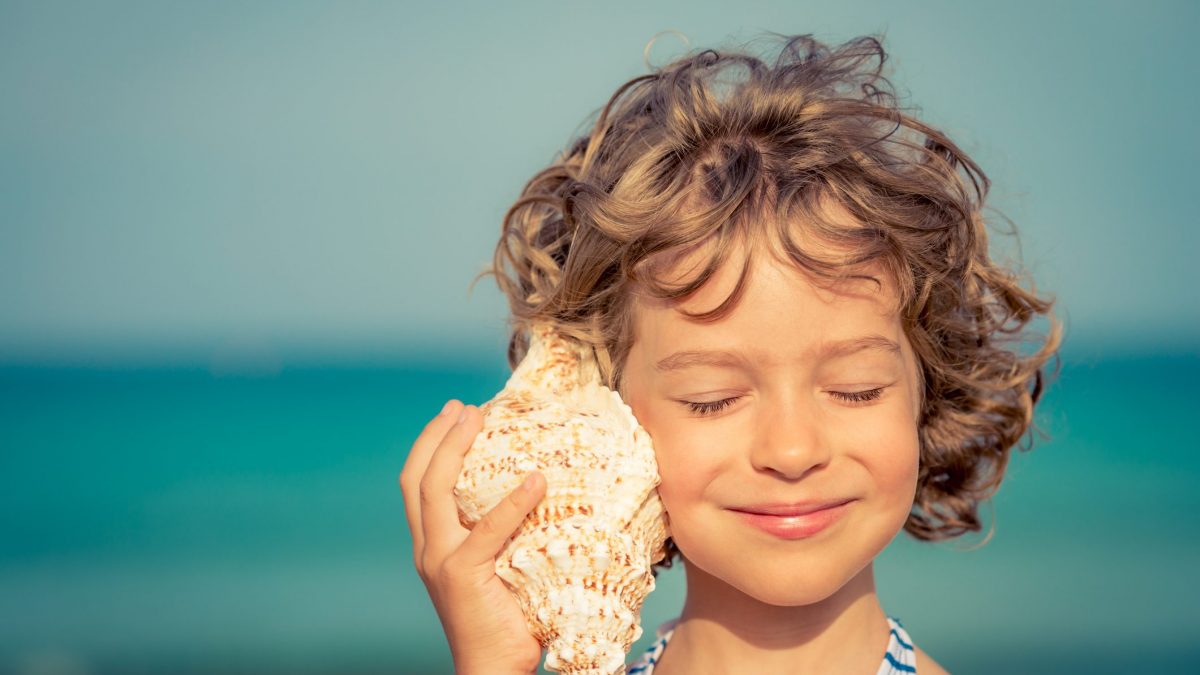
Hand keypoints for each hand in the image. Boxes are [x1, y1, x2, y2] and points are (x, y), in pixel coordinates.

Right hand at [399, 400, 546, 674]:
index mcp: (431, 546)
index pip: (417, 485)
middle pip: (417, 478)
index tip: (454, 415)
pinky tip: (536, 481)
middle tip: (462, 407)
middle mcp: (427, 549)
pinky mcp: (462, 574)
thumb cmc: (507, 620)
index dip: (430, 446)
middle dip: (436, 436)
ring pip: (435, 490)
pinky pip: (488, 529)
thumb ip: (504, 535)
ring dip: (454, 448)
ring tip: (478, 419)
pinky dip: (512, 501)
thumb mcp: (498, 567)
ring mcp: (440, 561)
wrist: (492, 670)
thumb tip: (543, 492)